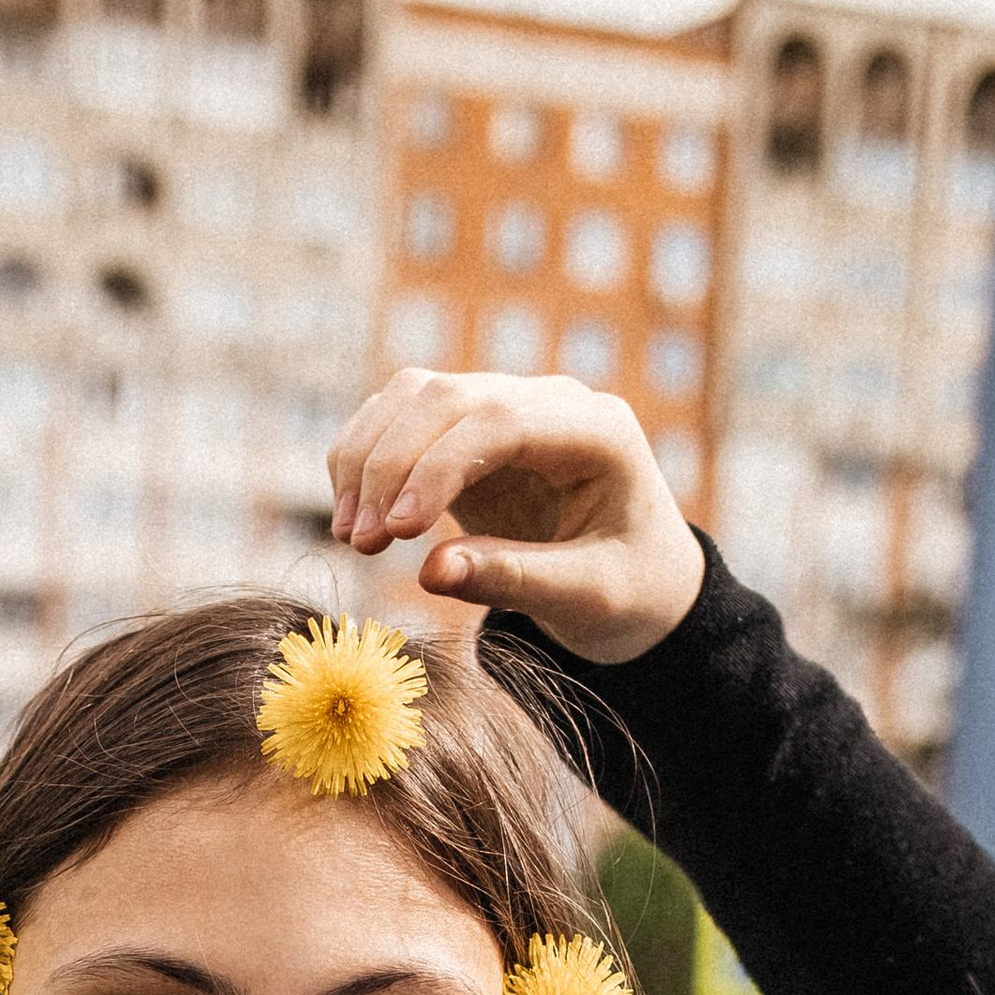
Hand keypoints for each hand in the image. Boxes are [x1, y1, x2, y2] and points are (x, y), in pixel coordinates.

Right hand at [326, 367, 705, 664]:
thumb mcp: (587, 597)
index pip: (499, 420)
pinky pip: (401, 419)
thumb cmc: (629, 590)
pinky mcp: (470, 430)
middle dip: (390, 464)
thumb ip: (514, 580)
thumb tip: (431, 572)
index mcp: (597, 430)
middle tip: (360, 541)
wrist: (642, 577)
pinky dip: (366, 459)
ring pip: (413, 396)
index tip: (397, 533)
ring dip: (367, 457)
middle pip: (446, 397)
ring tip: (351, 535)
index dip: (437, 467)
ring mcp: (506, 407)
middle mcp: (550, 402)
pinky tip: (353, 517)